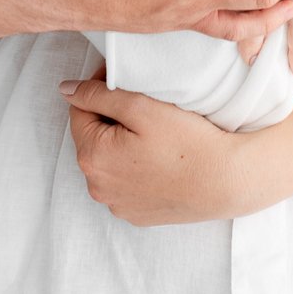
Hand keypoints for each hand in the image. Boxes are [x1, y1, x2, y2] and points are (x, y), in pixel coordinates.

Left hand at [62, 71, 254, 224]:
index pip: (80, 110)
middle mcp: (97, 187)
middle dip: (110, 117)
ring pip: (109, 161)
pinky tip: (159, 158)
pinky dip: (134, 168)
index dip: (100, 88)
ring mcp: (117, 205)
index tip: (124, 79)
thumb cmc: (187, 142)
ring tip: (153, 132)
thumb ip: (98, 95)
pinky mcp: (136, 214)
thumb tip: (66, 89)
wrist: (226, 181)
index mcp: (92, 157)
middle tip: (143, 104)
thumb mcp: (141, 107)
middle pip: (93, 137)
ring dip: (121, 143)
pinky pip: (125, 183)